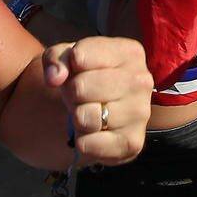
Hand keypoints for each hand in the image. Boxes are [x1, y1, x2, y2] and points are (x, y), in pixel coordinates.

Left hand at [39, 37, 151, 165]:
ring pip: (85, 117)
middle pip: (80, 88)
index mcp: (129, 53)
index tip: (76, 70)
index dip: (68, 66)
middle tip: (80, 95)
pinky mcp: (132, 142)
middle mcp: (141, 81)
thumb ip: (56, 58)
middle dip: (71, 93)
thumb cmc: (85, 76)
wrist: (99, 108)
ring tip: (88, 112)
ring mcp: (140, 113)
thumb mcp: (68, 57)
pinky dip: (82, 140)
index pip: (80, 57)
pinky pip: (89, 144)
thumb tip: (55, 77)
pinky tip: (94, 132)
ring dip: (77, 117)